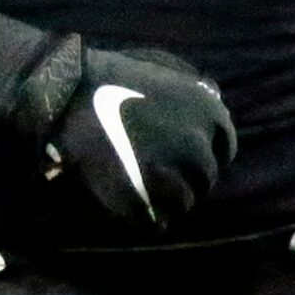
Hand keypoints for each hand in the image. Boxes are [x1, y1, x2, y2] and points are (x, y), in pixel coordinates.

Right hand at [20, 40, 237, 228]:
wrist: (70, 93)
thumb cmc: (115, 77)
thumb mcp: (168, 71)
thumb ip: (197, 90)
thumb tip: (216, 96)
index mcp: (210, 114)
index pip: (224, 148)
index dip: (205, 153)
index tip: (184, 156)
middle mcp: (198, 146)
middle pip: (204, 178)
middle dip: (187, 178)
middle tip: (160, 174)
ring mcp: (173, 175)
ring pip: (183, 204)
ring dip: (169, 201)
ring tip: (147, 194)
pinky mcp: (144, 200)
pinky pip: (156, 223)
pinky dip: (149, 219)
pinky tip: (136, 208)